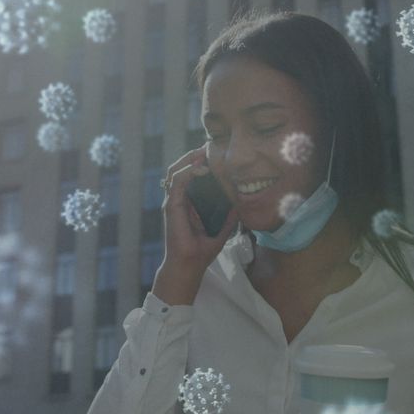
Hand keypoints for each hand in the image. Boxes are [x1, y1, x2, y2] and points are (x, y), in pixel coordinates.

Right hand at [160, 146, 238, 273]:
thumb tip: (241, 203)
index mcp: (188, 203)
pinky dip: (188, 172)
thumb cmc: (202, 251)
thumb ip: (229, 216)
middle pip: (181, 169)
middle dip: (193, 156)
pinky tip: (201, 168)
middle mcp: (179, 200)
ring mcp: (173, 202)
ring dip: (189, 159)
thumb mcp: (222, 230)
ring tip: (204, 152)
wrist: (189, 267)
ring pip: (175, 171)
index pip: (190, 175)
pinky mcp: (171, 207)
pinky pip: (177, 182)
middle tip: (208, 146)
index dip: (199, 162)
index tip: (214, 153)